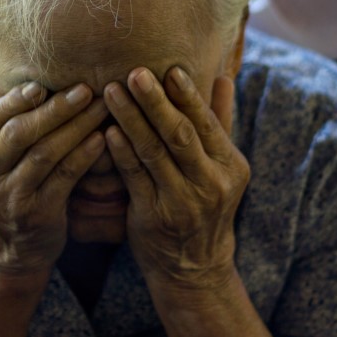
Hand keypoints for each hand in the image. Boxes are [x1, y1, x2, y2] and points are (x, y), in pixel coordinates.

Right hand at [0, 59, 107, 276]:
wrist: (5, 253)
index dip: (15, 99)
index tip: (43, 82)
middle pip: (19, 133)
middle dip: (54, 108)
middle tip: (85, 87)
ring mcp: (9, 197)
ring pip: (45, 153)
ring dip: (76, 127)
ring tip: (102, 106)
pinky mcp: (37, 215)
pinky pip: (64, 178)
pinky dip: (83, 156)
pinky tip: (102, 138)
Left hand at [104, 66, 248, 291]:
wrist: (193, 267)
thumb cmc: (204, 206)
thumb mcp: (221, 168)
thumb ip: (220, 122)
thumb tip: (224, 77)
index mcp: (229, 166)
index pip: (207, 123)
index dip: (187, 96)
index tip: (169, 68)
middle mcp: (211, 183)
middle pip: (179, 134)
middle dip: (155, 102)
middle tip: (134, 72)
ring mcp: (182, 202)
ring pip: (153, 153)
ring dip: (131, 119)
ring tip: (111, 91)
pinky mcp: (154, 216)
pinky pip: (135, 178)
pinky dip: (121, 153)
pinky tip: (107, 131)